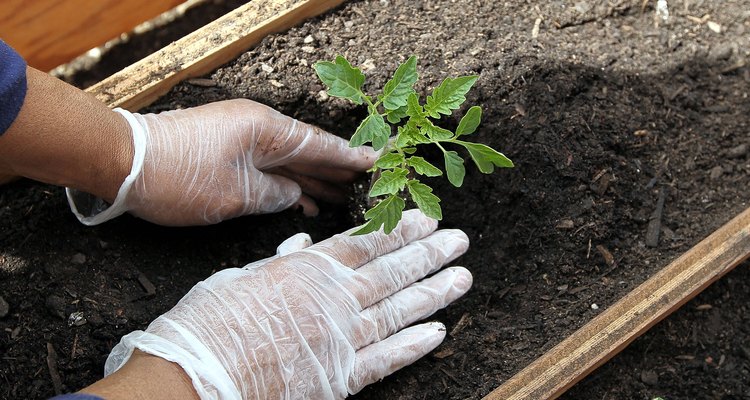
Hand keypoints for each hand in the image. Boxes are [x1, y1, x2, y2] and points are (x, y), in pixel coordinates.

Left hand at [66, 99, 376, 225]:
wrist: (123, 164)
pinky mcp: (226, 154)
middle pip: (307, 151)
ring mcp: (241, 140)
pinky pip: (267, 169)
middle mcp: (257, 130)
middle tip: (366, 185)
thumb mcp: (235, 195)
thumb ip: (273, 195)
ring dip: (312, 179)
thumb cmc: (177, 177)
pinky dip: (285, 184)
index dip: (349, 157)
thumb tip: (294, 196)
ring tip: (341, 197)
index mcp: (265, 130)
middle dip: (336, 170)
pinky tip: (302, 201)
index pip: (319, 144)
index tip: (377, 161)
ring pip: (288, 162)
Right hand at [103, 210, 471, 398]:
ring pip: (398, 311)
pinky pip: (385, 359)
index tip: (426, 217)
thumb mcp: (241, 277)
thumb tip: (301, 244)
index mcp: (309, 270)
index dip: (399, 229)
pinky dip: (413, 346)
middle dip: (429, 254)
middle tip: (459, 240)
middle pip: (392, 272)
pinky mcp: (340, 377)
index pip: (366, 243)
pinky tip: (437, 332)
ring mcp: (341, 339)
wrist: (197, 377)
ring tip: (462, 277)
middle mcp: (334, 300)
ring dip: (433, 293)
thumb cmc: (210, 323)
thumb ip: (279, 261)